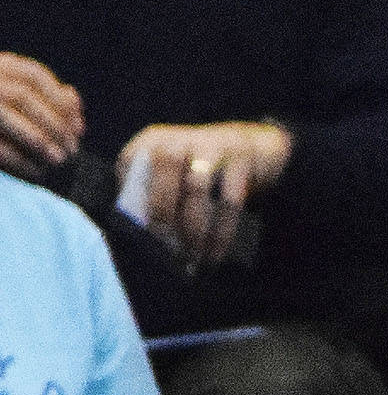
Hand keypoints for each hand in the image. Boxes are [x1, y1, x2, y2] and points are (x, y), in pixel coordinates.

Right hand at [0, 53, 83, 176]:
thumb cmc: (8, 113)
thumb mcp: (25, 96)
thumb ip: (51, 96)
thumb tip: (74, 100)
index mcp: (1, 66)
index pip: (34, 76)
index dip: (60, 102)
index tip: (79, 128)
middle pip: (22, 96)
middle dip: (53, 125)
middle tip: (72, 150)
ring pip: (5, 117)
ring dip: (38, 140)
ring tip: (59, 160)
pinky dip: (19, 160)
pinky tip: (37, 171)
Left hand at [117, 120, 291, 267]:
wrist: (253, 149)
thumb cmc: (200, 172)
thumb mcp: (173, 174)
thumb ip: (154, 195)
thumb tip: (143, 235)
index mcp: (153, 141)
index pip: (131, 160)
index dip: (128, 190)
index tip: (132, 224)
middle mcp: (180, 138)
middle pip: (166, 165)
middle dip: (162, 209)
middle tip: (164, 245)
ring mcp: (212, 145)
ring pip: (197, 186)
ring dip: (192, 226)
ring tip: (191, 256)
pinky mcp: (240, 160)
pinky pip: (229, 200)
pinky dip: (220, 232)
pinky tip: (213, 254)